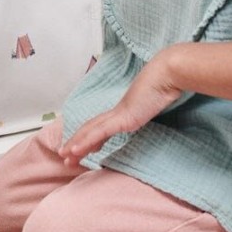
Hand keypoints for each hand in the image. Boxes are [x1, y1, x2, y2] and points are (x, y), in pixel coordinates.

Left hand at [58, 48, 183, 165]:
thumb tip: (154, 109)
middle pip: (91, 128)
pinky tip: (74, 150)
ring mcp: (118, 114)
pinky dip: (85, 141)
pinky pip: (100, 132)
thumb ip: (151, 107)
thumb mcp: (157, 103)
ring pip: (90, 131)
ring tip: (64, 156)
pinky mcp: (122, 117)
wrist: (168, 74)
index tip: (82, 149)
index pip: (102, 125)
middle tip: (64, 155)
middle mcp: (118, 111)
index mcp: (124, 109)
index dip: (89, 137)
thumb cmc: (166, 86)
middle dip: (77, 142)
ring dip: (76, 144)